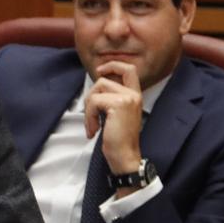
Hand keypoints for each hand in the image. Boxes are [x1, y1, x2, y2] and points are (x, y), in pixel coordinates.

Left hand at [83, 60, 143, 180]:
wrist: (125, 156)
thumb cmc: (118, 140)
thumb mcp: (115, 115)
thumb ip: (110, 99)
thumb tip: (95, 88)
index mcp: (135, 96)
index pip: (128, 69)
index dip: (113, 65)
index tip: (100, 71)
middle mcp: (134, 95)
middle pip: (104, 80)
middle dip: (91, 95)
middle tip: (90, 113)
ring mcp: (127, 98)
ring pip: (97, 90)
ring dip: (89, 109)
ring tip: (93, 125)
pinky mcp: (119, 105)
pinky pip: (94, 102)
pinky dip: (89, 117)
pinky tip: (94, 130)